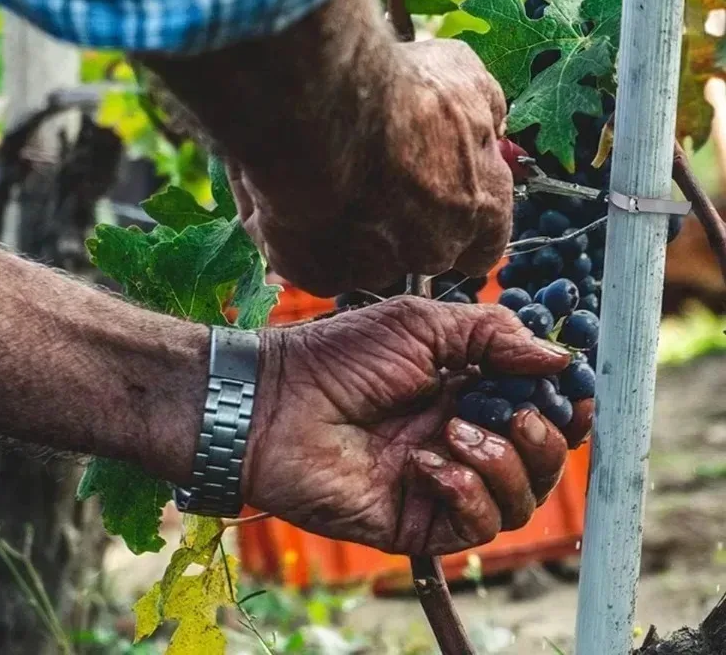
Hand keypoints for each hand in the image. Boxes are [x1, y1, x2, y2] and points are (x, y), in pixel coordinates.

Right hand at [139, 0, 512, 297]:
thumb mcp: (467, 78)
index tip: (436, 196)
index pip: (483, 244)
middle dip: (402, 224)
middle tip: (372, 178)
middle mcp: (432, 251)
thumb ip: (485, 113)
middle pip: (421, 251)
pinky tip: (291, 194)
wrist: (325, 109)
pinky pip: (312, 258)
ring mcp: (374, 268)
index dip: (457, 219)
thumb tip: (488, 122)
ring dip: (351, 229)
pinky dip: (302, 232)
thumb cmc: (399, 90)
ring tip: (325, 178)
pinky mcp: (319, 273)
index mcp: (480, 212)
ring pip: (364, 259)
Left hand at [246, 298, 592, 555]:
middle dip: (543, 437)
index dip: (565, 405)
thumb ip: (492, 335)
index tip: (575, 393)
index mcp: (465, 390)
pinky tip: (425, 464)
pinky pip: (478, 526)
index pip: (537, 407)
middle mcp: (462, 436)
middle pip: (542, 458)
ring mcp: (443, 480)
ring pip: (521, 498)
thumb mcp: (421, 325)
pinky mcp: (419, 521)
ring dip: (503, 463)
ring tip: (453, 431)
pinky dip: (466, 493)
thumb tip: (560, 357)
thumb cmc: (342, 356)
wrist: (276, 403)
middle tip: (512, 412)